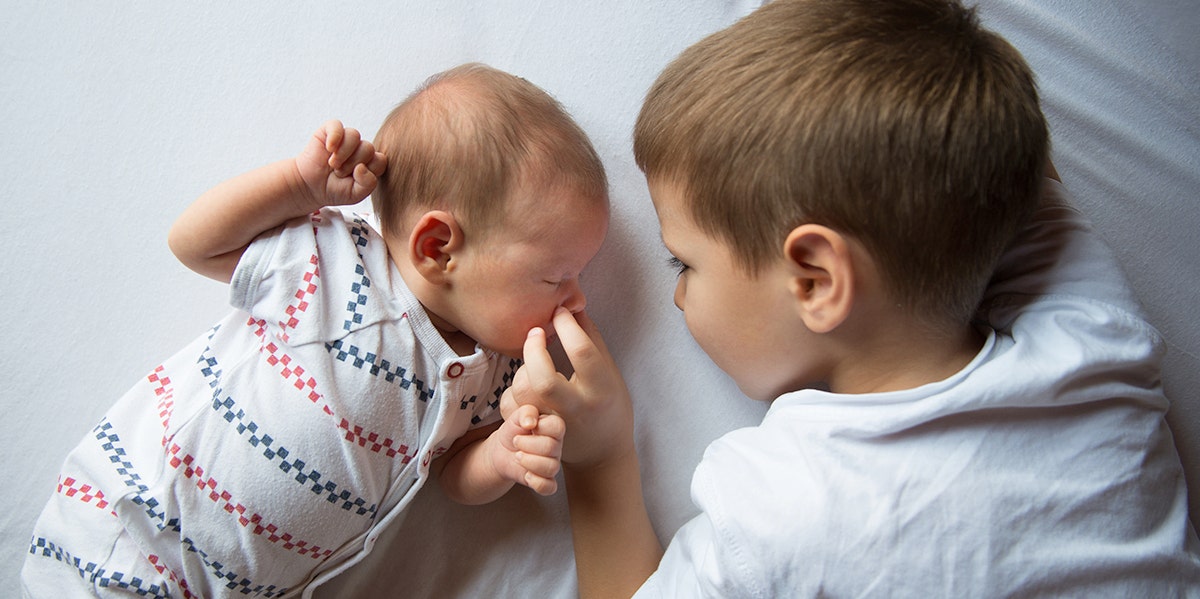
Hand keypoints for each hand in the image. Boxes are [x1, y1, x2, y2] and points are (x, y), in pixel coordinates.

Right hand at [294, 120, 386, 210]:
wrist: (311, 187)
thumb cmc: (335, 190)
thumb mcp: (355, 194)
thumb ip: (367, 184)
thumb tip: (362, 166)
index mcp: (370, 162)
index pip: (380, 160)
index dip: (368, 171)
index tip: (353, 179)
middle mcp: (360, 148)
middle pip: (368, 148)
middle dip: (352, 164)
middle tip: (339, 173)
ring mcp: (345, 138)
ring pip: (354, 136)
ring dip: (343, 154)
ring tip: (332, 165)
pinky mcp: (330, 131)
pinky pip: (336, 125)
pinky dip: (334, 137)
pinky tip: (329, 148)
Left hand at [489, 404, 564, 494]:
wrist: (502, 450)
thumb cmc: (513, 430)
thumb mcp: (516, 416)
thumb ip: (525, 412)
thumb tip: (530, 422)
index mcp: (553, 428)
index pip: (557, 427)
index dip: (540, 427)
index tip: (526, 426)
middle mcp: (556, 447)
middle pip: (551, 447)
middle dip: (527, 444)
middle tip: (516, 441)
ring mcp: (552, 464)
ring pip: (551, 467)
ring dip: (528, 462)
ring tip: (517, 456)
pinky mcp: (545, 481)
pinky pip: (549, 487)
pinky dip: (536, 482)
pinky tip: (526, 475)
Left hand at [502, 308, 634, 466]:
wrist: (602, 454)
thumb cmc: (609, 405)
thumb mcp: (610, 373)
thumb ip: (592, 340)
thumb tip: (574, 306)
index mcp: (601, 390)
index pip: (581, 352)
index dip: (567, 325)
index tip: (559, 312)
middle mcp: (577, 409)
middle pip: (543, 379)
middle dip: (533, 348)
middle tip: (535, 331)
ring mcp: (554, 425)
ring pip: (523, 392)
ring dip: (522, 369)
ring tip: (532, 360)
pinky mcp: (535, 435)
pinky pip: (511, 408)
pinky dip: (513, 391)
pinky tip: (525, 383)